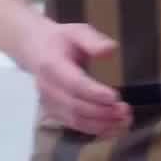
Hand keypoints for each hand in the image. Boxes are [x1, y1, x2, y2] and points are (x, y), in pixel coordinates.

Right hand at [18, 19, 131, 137]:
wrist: (35, 49)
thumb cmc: (61, 40)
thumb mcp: (77, 31)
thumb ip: (93, 40)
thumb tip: (111, 49)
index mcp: (52, 65)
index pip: (74, 83)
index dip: (94, 93)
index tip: (115, 97)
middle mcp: (48, 87)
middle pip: (75, 105)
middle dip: (102, 111)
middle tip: (126, 110)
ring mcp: (49, 102)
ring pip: (75, 119)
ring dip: (101, 124)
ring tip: (124, 121)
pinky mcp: (54, 111)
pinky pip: (74, 125)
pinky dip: (94, 129)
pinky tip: (113, 128)